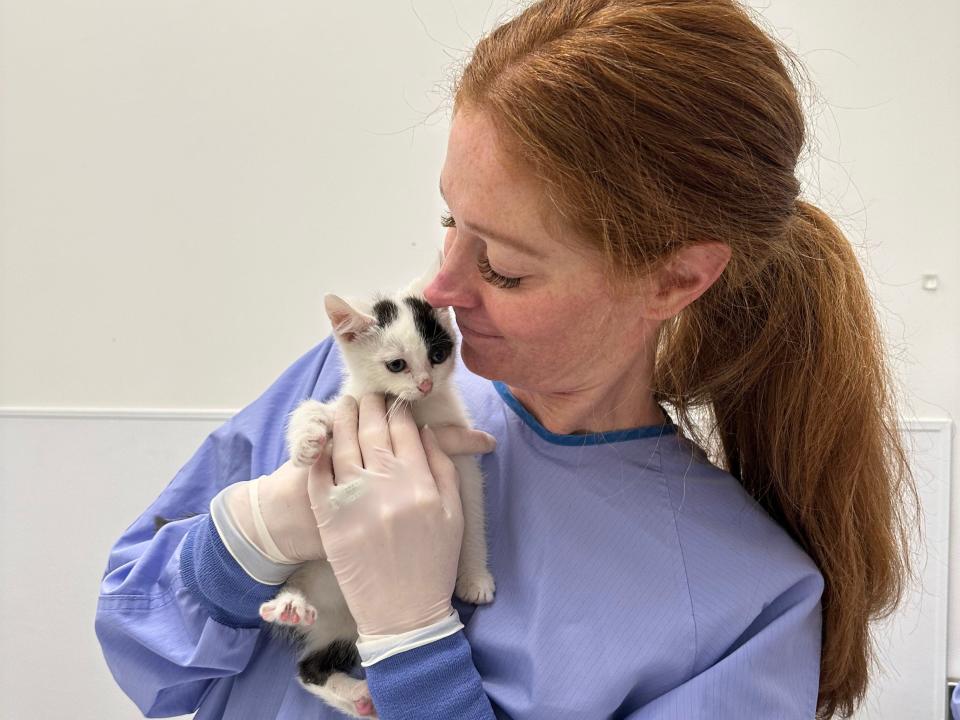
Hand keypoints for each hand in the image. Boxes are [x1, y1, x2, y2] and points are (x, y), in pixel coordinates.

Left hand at [307, 394, 473, 635]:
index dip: (399, 410)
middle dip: (370, 405)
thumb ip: (442, 469)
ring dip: (344, 418)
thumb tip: (425, 434)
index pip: (406, 429)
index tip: (395, 402)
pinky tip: (324, 439)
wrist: (404, 613)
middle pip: (373, 429)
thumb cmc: (433, 563)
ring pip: (344, 443)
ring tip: (345, 406)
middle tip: (367, 395)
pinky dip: (320, 451)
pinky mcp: (329, 517)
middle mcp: (386, 484)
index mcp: (420, 482)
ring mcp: (354, 499)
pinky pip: (319, 473)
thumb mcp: (453, 514)